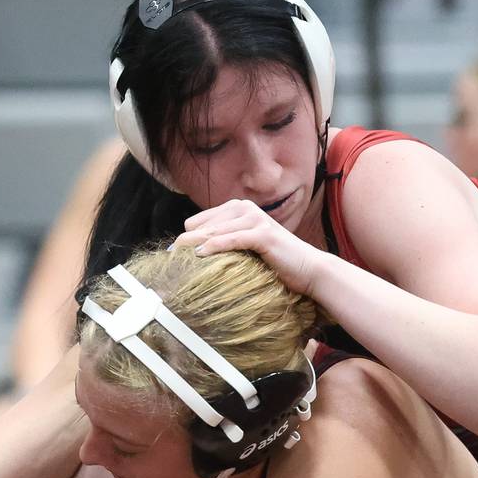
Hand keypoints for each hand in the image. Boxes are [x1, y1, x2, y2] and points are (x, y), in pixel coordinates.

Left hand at [176, 199, 325, 294]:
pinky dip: (214, 247)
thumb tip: (191, 253)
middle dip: (185, 242)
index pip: (198, 221)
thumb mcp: (244, 249)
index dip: (186, 239)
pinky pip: (232, 240)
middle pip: (203, 226)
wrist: (308, 269)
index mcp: (237, 209)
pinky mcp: (263, 234)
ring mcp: (255, 219)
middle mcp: (245, 208)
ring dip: (194, 245)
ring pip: (215, 232)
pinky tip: (200, 255)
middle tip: (169, 259)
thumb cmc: (275, 262)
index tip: (172, 257)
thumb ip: (223, 244)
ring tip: (177, 259)